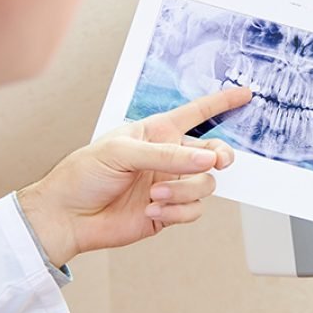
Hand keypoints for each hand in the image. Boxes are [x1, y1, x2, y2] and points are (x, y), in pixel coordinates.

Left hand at [17, 87, 251, 266]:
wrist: (67, 217)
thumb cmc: (83, 175)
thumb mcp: (121, 152)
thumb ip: (166, 155)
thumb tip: (207, 159)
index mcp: (157, 133)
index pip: (197, 113)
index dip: (222, 102)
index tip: (245, 94)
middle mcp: (169, 158)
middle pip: (212, 153)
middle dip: (218, 158)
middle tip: (215, 163)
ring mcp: (172, 185)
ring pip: (205, 185)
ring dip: (183, 191)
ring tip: (155, 195)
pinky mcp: (170, 212)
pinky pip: (193, 211)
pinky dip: (176, 212)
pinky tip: (152, 210)